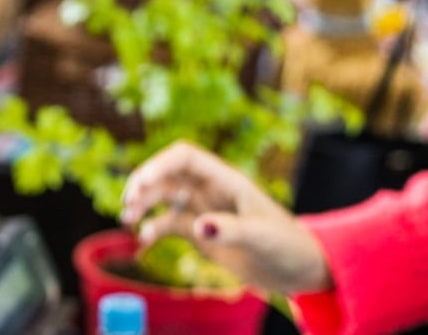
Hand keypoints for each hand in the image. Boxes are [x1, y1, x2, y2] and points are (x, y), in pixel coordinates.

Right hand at [121, 141, 331, 293]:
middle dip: (144, 184)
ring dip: (143, 205)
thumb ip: (229, 229)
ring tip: (128, 219)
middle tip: (128, 204)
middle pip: (167, 174)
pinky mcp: (200, 232)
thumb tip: (197, 226)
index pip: (184, 157)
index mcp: (226, 179)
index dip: (158, 164)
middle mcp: (210, 190)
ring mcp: (203, 210)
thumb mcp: (261, 237)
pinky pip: (168, 224)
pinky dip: (153, 229)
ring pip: (163, 197)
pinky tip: (144, 241)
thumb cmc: (288, 246)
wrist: (299, 270)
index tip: (140, 184)